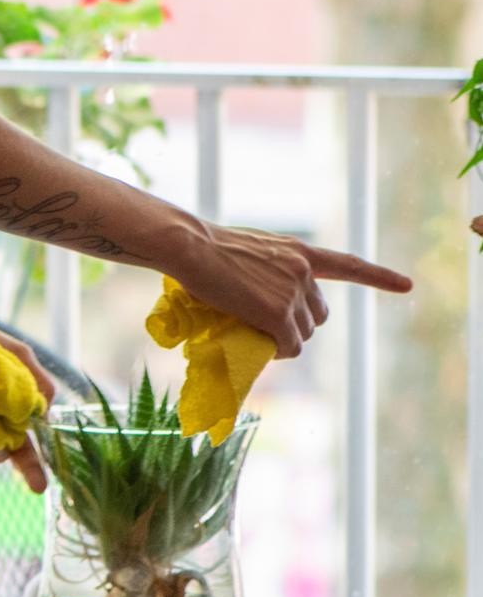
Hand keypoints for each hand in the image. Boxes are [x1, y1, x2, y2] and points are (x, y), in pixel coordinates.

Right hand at [167, 223, 411, 359]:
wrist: (190, 246)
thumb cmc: (205, 247)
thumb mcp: (250, 252)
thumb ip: (269, 271)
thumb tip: (265, 305)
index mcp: (297, 252)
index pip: (347, 264)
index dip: (378, 276)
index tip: (406, 285)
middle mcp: (303, 271)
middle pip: (317, 314)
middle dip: (298, 323)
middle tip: (265, 323)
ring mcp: (293, 293)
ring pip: (302, 333)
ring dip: (284, 337)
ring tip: (251, 328)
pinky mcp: (278, 314)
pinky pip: (288, 346)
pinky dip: (277, 350)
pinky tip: (257, 341)